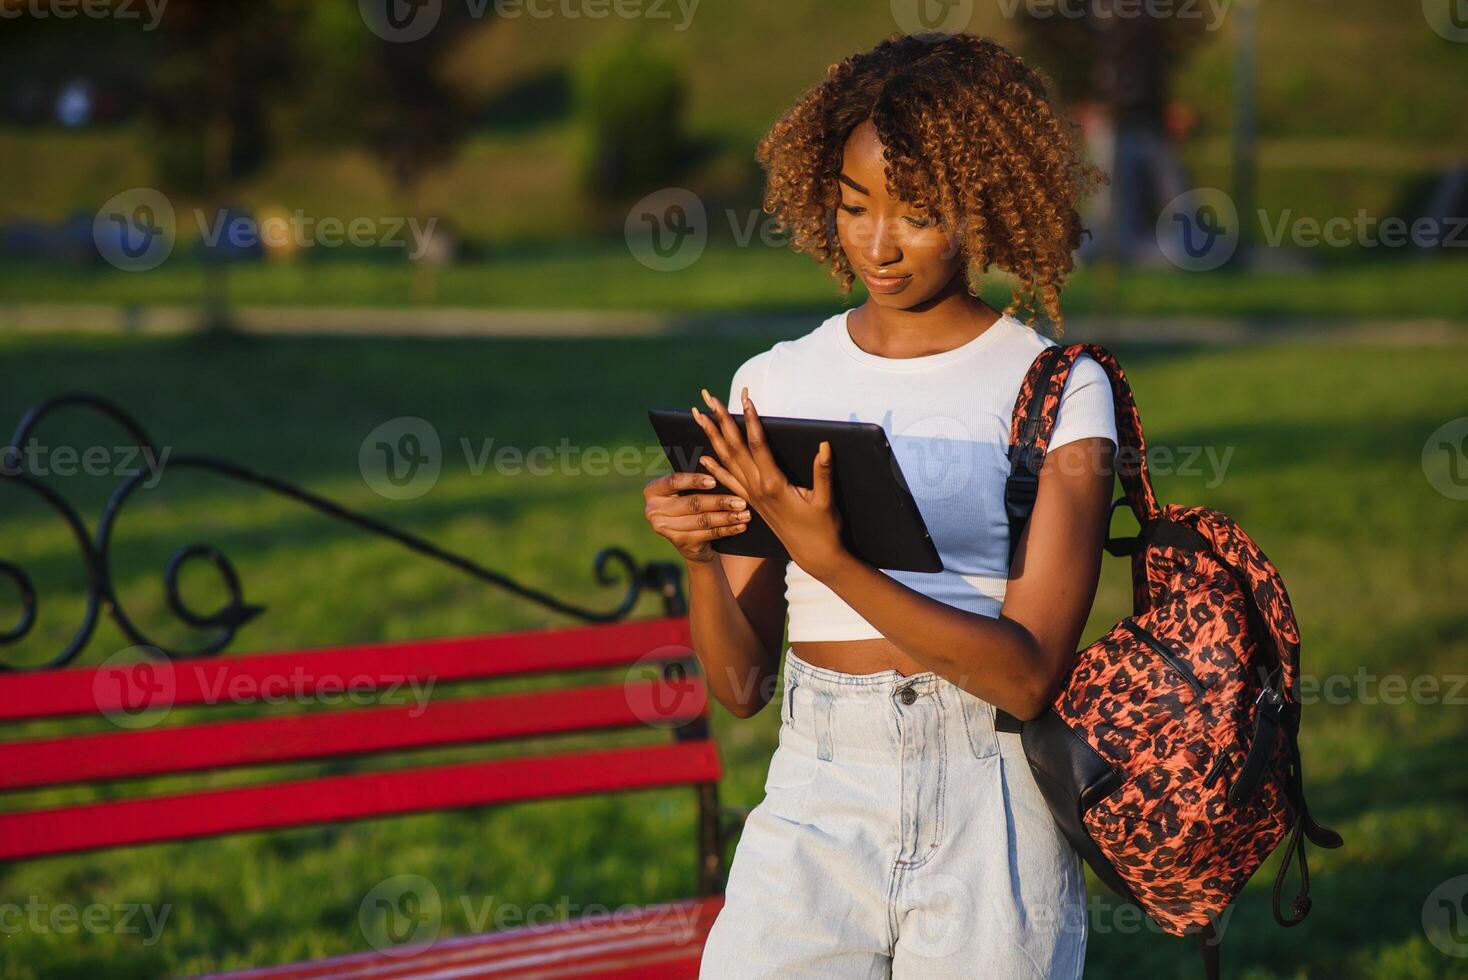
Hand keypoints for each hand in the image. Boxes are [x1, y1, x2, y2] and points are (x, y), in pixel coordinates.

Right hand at [643, 469, 753, 564]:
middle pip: (692, 503)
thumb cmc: (690, 503)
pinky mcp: (679, 542)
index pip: (673, 481)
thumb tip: (709, 460)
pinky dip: (726, 530)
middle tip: (741, 501)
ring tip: (745, 514)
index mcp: (653, 490)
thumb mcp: (687, 489)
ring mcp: (664, 528)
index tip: (714, 481)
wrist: (689, 538)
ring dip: (726, 517)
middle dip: (719, 502)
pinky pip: (707, 534)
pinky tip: (740, 526)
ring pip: (702, 520)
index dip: (694, 481)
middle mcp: (653, 510)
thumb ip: (695, 477)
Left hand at [690, 386, 847, 578]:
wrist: (814, 556)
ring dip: (711, 436)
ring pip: (726, 460)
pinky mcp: (751, 503)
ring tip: (698, 416)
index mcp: (773, 484)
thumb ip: (823, 472)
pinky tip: (704, 457)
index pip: (758, 444)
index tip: (745, 398)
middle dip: (720, 420)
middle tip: (707, 397)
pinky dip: (715, 468)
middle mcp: (756, 488)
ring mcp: (751, 496)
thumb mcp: (826, 501)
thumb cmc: (824, 528)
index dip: (751, 419)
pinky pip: (729, 481)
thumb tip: (824, 445)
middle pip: (734, 447)